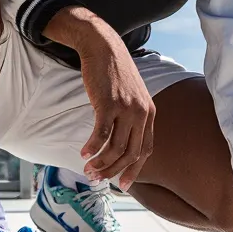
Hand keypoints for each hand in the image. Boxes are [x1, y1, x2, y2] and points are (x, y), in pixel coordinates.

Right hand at [77, 31, 155, 189]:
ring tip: (87, 170)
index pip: (146, 149)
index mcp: (149, 113)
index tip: (123, 184)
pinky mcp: (109, 103)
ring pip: (116, 147)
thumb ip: (131, 116)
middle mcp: (141, 113)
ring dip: (101, 162)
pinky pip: (101, 133)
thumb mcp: (131, 95)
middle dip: (113, 170)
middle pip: (130, 153)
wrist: (104, 47)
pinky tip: (83, 154)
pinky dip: (92, 147)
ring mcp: (126, 108)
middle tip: (97, 178)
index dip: (134, 169)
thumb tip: (120, 141)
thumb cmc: (113, 73)